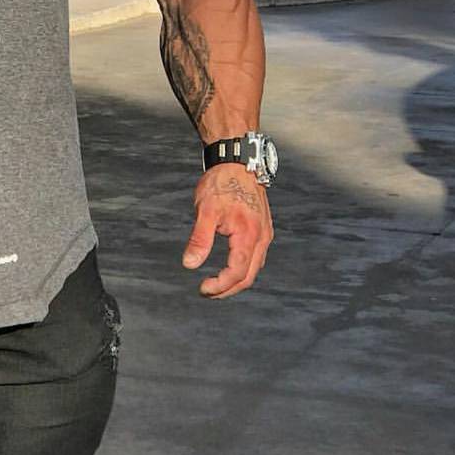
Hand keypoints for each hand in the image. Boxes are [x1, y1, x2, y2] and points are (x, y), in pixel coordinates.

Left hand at [182, 164, 272, 298]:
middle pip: (248, 275)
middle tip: (207, 292)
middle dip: (228, 288)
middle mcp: (262, 238)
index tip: (202, 288)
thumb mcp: (206, 210)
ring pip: (254, 268)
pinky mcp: (263, 228)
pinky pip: (256, 256)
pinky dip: (243, 268)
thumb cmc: (221, 183)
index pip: (237, 272)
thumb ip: (200, 239)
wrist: (237, 162)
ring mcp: (265, 234)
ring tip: (216, 284)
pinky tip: (230, 267)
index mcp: (249, 235)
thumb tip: (189, 264)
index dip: (220, 285)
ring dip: (236, 280)